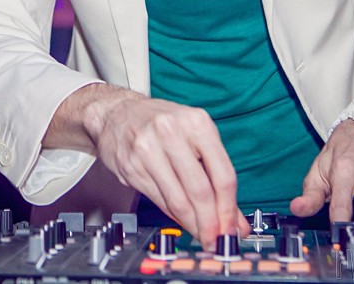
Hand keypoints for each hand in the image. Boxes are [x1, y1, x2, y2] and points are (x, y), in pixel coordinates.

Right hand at [63, 84, 249, 248]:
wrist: (118, 112)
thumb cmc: (162, 123)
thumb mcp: (195, 136)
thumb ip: (216, 174)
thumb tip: (235, 218)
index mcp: (197, 122)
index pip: (222, 175)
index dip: (229, 209)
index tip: (232, 229)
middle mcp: (172, 131)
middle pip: (200, 191)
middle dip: (211, 223)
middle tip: (215, 240)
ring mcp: (148, 148)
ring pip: (178, 200)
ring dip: (192, 224)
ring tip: (199, 234)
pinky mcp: (131, 165)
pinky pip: (159, 200)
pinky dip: (173, 216)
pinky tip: (179, 218)